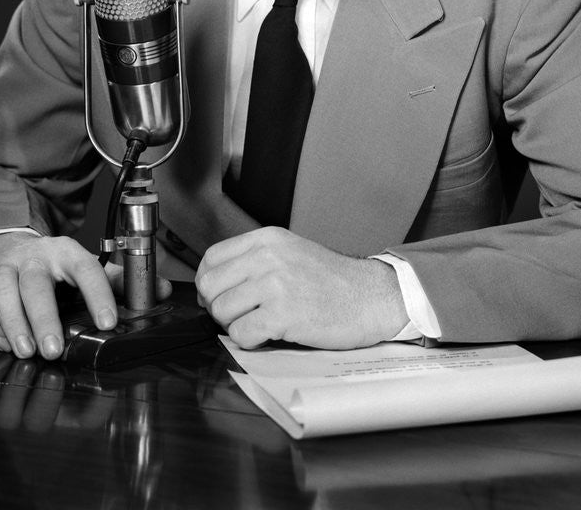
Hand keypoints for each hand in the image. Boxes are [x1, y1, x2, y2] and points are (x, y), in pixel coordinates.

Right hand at [0, 233, 170, 360]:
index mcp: (66, 252)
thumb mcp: (83, 266)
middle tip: (54, 349)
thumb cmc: (51, 265)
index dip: (99, 293)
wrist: (6, 246)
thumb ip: (118, 281)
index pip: (86, 268)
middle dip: (45, 316)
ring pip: (3, 291)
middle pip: (36, 282)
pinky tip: (1, 343)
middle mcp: (33, 257)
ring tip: (26, 351)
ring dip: (13, 323)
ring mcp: (3, 269)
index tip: (109, 323)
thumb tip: (162, 291)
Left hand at [195, 227, 407, 349]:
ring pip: (222, 311)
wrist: (371, 296)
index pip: (212, 258)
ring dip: (235, 325)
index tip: (218, 296)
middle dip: (218, 307)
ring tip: (260, 324)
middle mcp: (267, 256)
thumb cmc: (333, 281)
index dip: (209, 283)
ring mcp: (275, 284)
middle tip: (239, 316)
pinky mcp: (283, 314)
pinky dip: (250, 341)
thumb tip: (216, 285)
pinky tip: (270, 335)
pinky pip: (241, 334)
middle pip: (210, 286)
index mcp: (267, 238)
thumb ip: (256, 260)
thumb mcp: (291, 252)